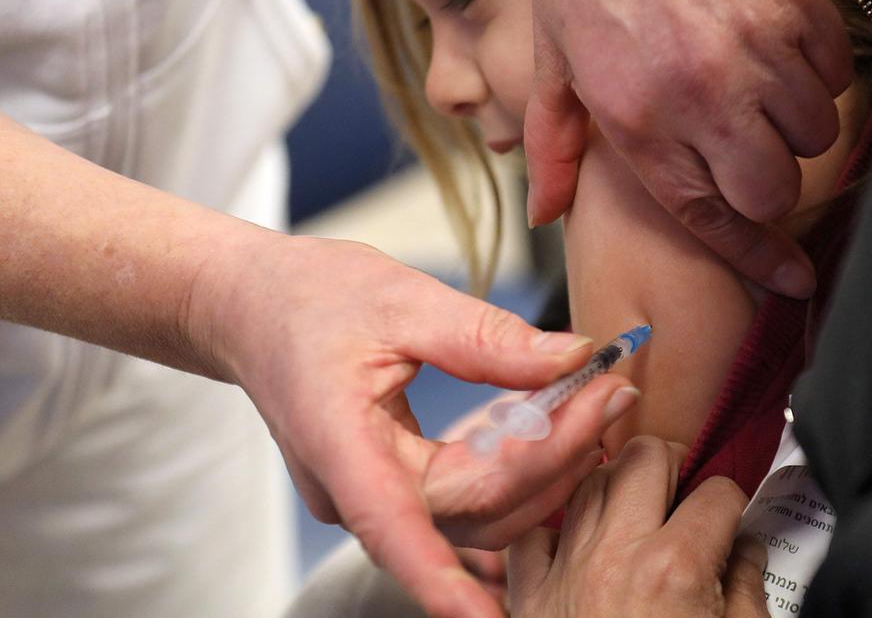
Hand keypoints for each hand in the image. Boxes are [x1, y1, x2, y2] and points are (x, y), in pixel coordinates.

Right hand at [187, 235, 637, 617]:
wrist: (252, 304)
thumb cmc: (310, 296)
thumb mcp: (401, 299)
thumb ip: (486, 338)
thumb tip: (572, 358)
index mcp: (338, 442)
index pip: (396, 527)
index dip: (445, 581)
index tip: (496, 617)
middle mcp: (352, 486)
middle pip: (469, 509)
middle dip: (551, 460)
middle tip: (610, 395)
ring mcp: (371, 492)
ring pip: (476, 514)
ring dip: (543, 469)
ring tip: (593, 407)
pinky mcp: (391, 483)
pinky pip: (465, 500)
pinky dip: (516, 471)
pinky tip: (556, 437)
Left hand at [509, 436, 769, 617]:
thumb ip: (750, 588)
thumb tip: (748, 546)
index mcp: (675, 568)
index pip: (717, 493)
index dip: (733, 501)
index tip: (732, 517)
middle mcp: (615, 555)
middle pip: (644, 456)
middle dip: (672, 464)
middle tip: (683, 492)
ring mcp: (566, 571)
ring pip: (587, 480)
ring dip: (616, 486)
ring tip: (637, 510)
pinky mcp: (530, 597)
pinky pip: (531, 534)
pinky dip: (555, 531)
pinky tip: (577, 541)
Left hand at [524, 0, 851, 298]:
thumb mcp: (551, 62)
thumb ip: (553, 149)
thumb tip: (544, 214)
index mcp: (635, 118)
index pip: (709, 215)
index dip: (755, 257)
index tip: (791, 279)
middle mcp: (699, 93)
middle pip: (773, 190)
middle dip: (765, 187)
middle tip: (742, 152)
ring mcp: (754, 45)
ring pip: (813, 134)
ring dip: (789, 127)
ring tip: (750, 88)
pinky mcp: (794, 1)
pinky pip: (834, 72)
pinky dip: (814, 75)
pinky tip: (773, 50)